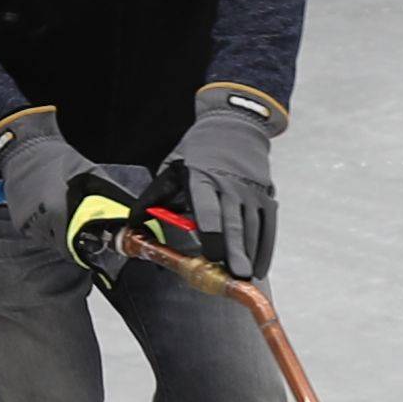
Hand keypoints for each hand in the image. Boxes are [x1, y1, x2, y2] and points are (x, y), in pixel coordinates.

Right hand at [0, 113, 145, 274]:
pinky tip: (50, 211)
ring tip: (64, 214)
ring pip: (48, 240)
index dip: (82, 246)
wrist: (24, 148)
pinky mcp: (17, 221)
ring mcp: (25, 222)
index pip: (70, 246)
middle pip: (60, 244)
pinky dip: (45, 227)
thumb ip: (107, 195)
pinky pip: (36, 233)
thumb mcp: (89, 173)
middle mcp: (39, 219)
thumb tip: (126, 212)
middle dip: (72, 238)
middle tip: (81, 226)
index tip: (91, 241)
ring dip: (58, 233)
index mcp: (57, 209)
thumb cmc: (56, 158)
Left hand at [166, 94, 280, 281]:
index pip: (207, 207)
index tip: (212, 253)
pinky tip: (258, 267)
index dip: (211, 232)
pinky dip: (264, 248)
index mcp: (202, 176)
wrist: (236, 124)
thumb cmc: (200, 149)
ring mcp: (251, 190)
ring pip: (252, 227)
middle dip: (234, 251)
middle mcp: (229, 184)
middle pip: (233, 222)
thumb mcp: (173, 165)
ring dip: (249, 254)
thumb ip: (156, 196)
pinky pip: (267, 226)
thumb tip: (135, 222)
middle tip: (235, 275)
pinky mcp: (266, 195)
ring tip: (243, 277)